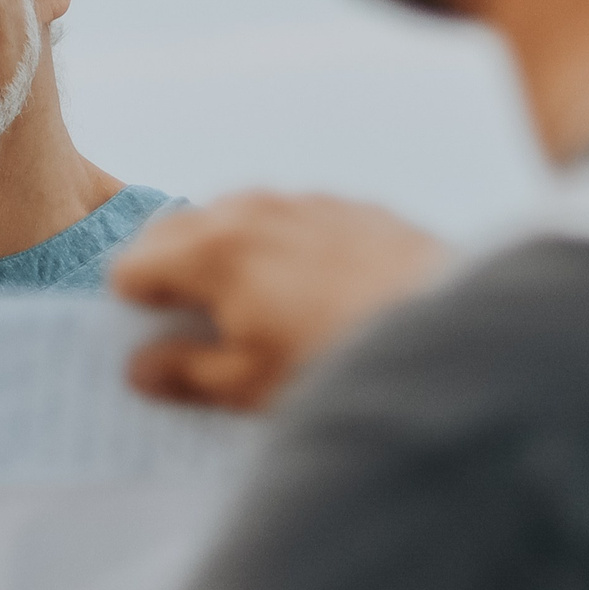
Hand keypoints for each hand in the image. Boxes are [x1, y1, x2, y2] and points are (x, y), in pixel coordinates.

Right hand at [110, 192, 448, 410]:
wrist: (456, 338)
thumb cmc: (342, 361)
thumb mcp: (249, 386)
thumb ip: (183, 373)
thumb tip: (140, 367)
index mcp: (213, 252)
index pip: (132, 265)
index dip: (133, 306)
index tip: (151, 336)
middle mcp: (253, 212)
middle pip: (178, 231)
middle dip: (172, 272)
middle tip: (193, 323)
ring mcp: (306, 203)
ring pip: (238, 217)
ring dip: (228, 253)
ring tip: (254, 308)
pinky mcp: (354, 209)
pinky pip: (295, 218)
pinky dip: (286, 246)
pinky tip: (313, 292)